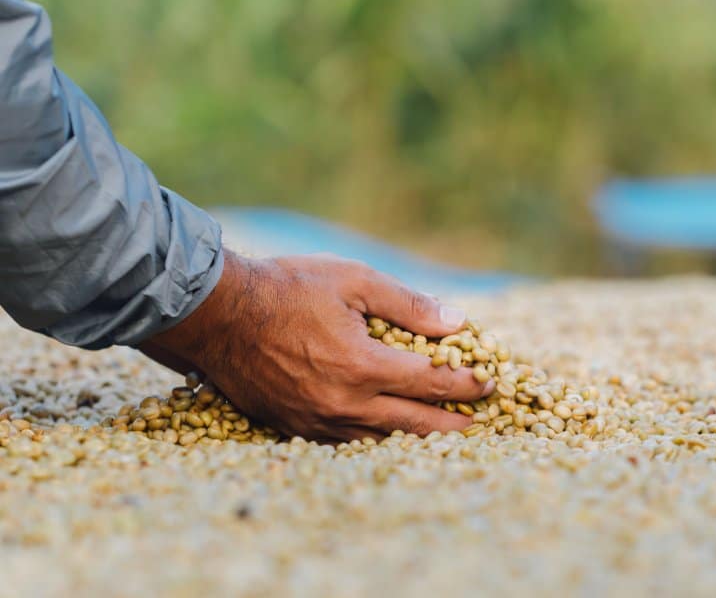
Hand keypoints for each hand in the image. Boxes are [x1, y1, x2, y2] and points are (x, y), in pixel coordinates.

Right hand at [142, 249, 494, 440]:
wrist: (219, 315)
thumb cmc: (287, 288)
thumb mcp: (353, 281)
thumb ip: (408, 305)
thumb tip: (456, 321)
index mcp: (363, 366)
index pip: (431, 383)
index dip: (465, 384)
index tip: (488, 382)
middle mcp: (345, 403)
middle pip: (415, 424)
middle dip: (453, 425)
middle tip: (479, 424)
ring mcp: (319, 421)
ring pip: (382, 440)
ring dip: (418, 438)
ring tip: (442, 434)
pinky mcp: (296, 427)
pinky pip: (348, 443)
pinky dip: (376, 440)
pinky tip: (388, 435)